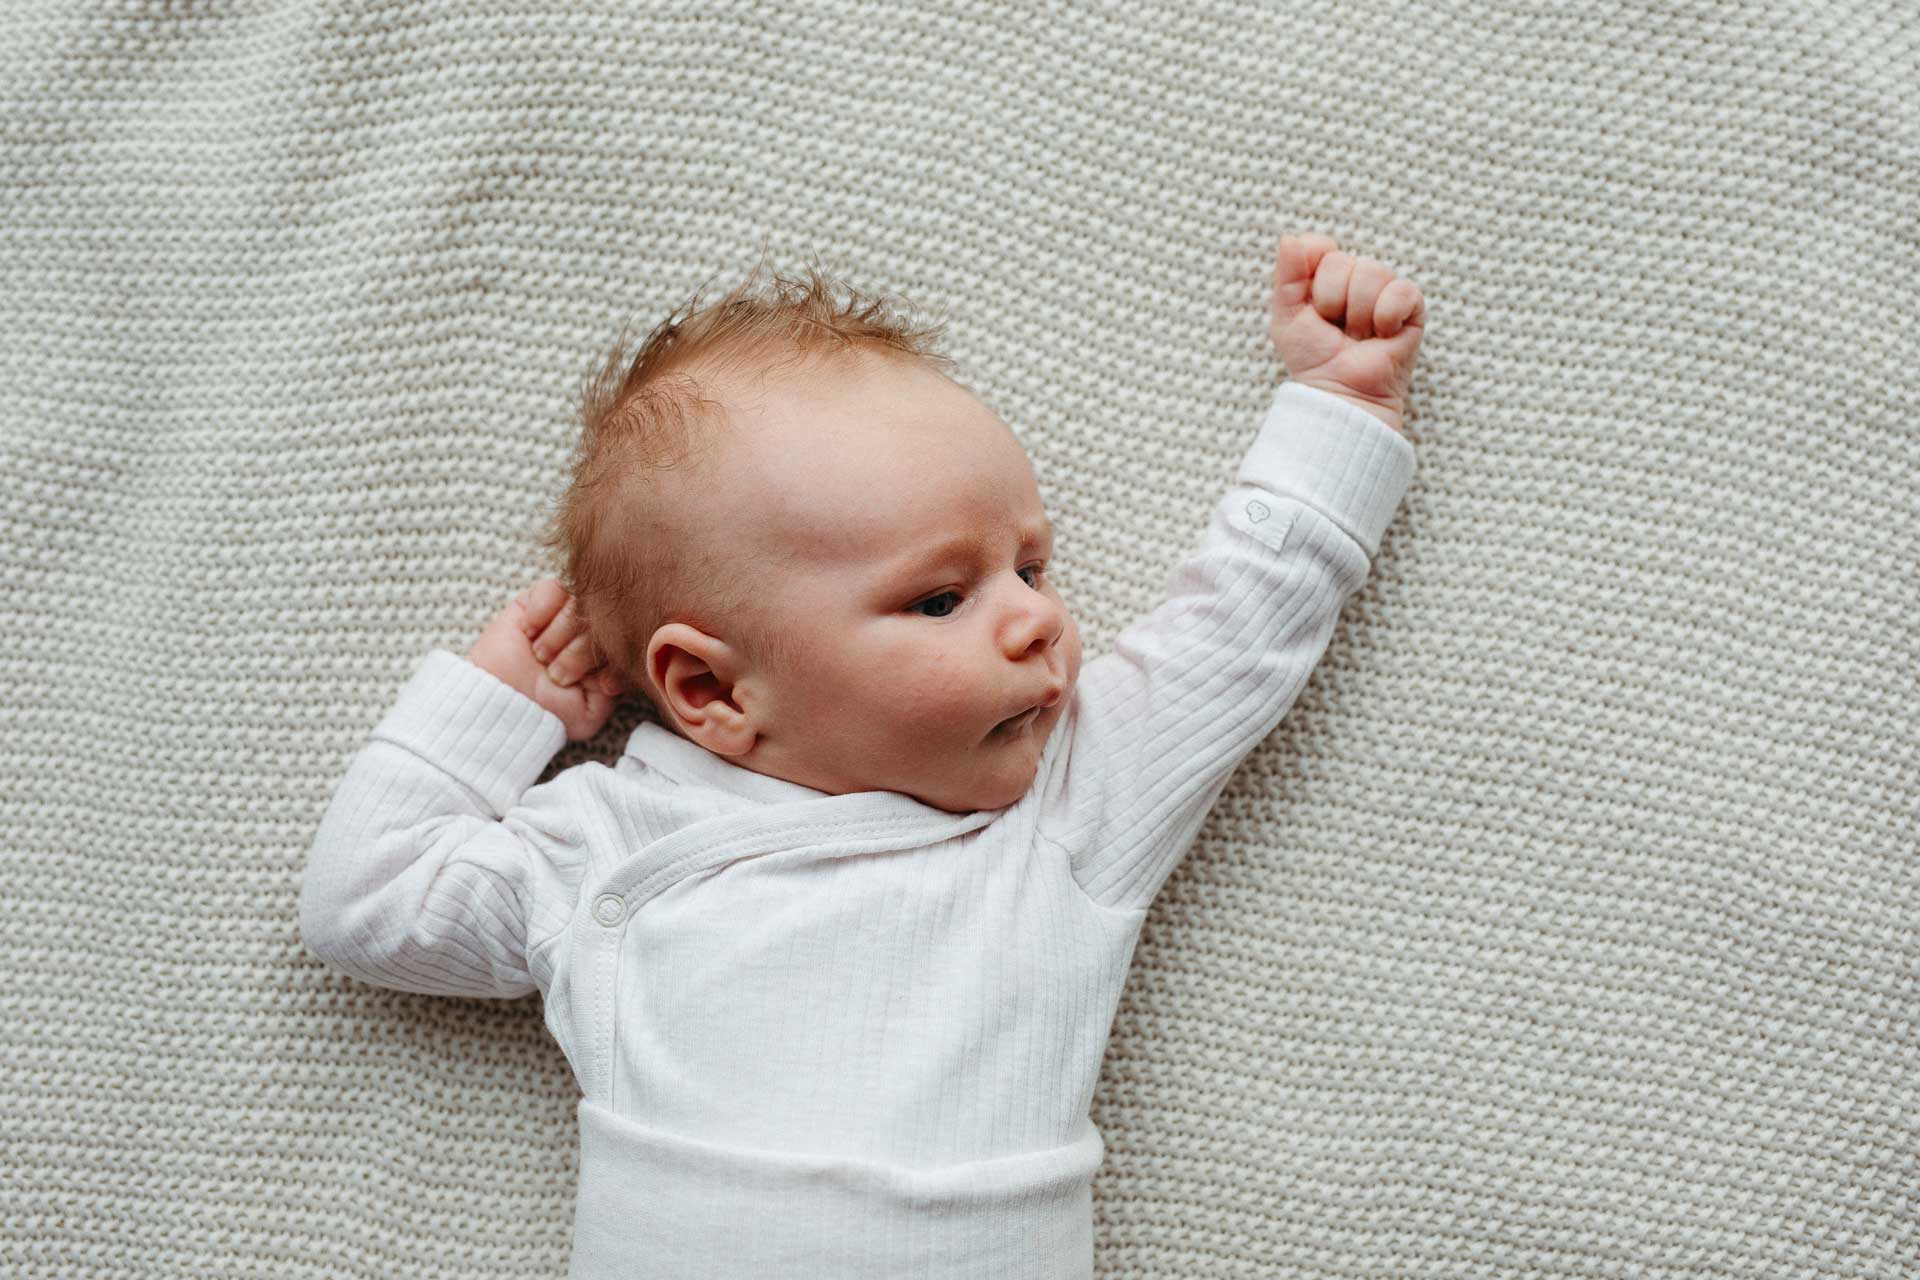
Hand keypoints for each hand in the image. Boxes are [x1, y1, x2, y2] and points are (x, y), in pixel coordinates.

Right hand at [464, 577, 628, 742]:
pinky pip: (553, 588)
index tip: (599, 684)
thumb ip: (617, 686)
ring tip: (542, 657)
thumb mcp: (590, 712)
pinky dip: (541, 612)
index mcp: (610, 654)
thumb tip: (631, 653)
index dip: (613, 660)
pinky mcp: (538, 599)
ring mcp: (566, 613)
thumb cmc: (547, 712)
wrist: (503, 704)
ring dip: (559, 633)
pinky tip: (529, 633)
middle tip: (559, 675)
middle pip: (607, 618)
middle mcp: (592, 630)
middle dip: (581, 652)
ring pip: (581, 602)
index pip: (631, 638)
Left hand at [1269, 233, 1425, 438]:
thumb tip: (1289, 237)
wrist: (1340, 391)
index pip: (1320, 246)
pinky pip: (1400, 291)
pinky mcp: (1412, 306)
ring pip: (1371, 272)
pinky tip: (1383, 336)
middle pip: (1342, 262)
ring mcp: (1385, 289)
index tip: (1311, 307)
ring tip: (1359, 336)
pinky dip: (1386, 317)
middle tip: (1337, 330)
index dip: (1312, 275)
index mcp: (1327, 276)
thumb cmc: (1313, 359)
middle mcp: (1357, 278)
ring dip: (1358, 315)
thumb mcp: (1287, 316)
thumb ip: (1286, 275)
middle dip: (1332, 303)